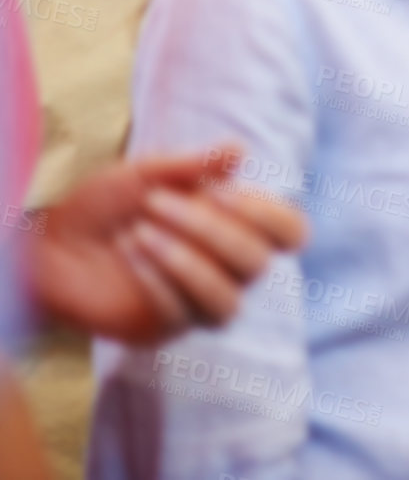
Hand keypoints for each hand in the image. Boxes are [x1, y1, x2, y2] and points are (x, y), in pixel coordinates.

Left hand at [28, 147, 307, 343]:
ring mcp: (201, 302)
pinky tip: (130, 253)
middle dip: (207, 228)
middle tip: (153, 202)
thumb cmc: (104, 207)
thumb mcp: (145, 175)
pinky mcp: (167, 328)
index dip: (269, 216)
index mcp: (236, 226)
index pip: (290, 233)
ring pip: (228, 299)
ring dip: (187, 262)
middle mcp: (229, 268)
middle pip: (256, 262)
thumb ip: (193, 166)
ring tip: (139, 233)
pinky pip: (182, 314)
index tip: (219, 192)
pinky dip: (157, 280)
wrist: (48, 247)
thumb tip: (238, 151)